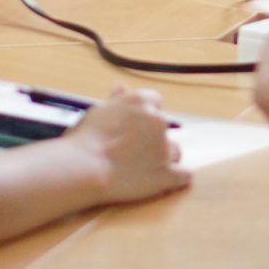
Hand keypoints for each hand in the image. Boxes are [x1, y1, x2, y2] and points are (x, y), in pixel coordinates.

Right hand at [61, 88, 190, 205]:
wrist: (85, 167)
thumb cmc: (86, 139)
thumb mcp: (98, 111)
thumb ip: (115, 100)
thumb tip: (121, 87)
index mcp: (141, 101)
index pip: (155, 101)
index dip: (144, 115)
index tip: (134, 125)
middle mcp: (158, 120)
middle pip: (163, 127)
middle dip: (151, 137)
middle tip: (131, 149)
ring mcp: (164, 148)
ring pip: (174, 151)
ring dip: (163, 157)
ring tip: (141, 168)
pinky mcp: (166, 174)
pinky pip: (183, 176)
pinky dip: (176, 178)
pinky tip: (164, 181)